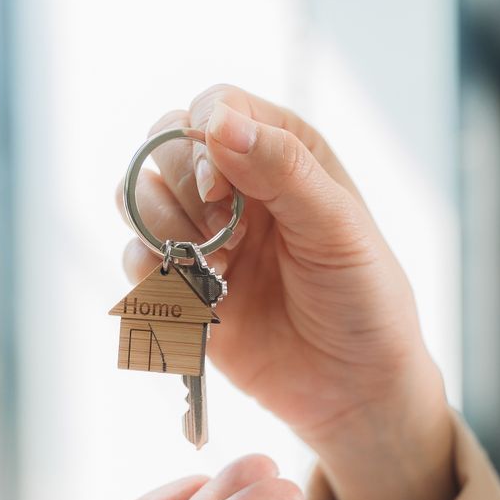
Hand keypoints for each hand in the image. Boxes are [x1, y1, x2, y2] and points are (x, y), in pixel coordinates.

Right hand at [118, 87, 456, 499]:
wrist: (354, 391)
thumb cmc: (364, 301)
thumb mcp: (337, 228)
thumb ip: (281, 169)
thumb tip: (217, 119)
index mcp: (283, 152)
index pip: (215, 108)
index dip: (201, 138)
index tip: (219, 190)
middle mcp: (237, 184)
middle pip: (163, 148)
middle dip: (182, 191)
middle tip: (224, 236)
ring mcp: (204, 233)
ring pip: (139, 198)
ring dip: (163, 230)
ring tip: (215, 269)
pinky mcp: (183, 283)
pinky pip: (135, 257)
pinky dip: (148, 272)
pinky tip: (192, 295)